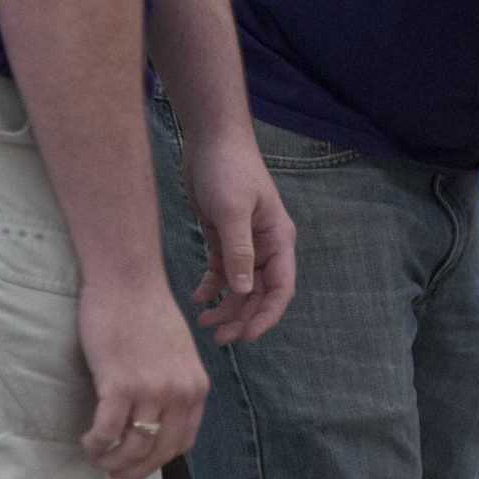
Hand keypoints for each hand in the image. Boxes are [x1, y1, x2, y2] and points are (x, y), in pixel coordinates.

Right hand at [78, 276, 210, 478]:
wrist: (129, 282)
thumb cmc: (146, 313)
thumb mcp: (178, 355)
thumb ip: (174, 386)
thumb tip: (157, 419)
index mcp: (197, 388)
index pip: (182, 443)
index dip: (157, 459)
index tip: (138, 461)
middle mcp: (179, 393)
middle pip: (158, 453)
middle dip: (133, 470)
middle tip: (112, 470)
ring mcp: (151, 390)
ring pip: (132, 448)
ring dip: (111, 461)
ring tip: (96, 455)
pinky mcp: (119, 384)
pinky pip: (107, 432)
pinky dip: (96, 444)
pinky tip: (88, 441)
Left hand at [182, 133, 297, 343]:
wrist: (211, 139)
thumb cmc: (228, 170)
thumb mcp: (232, 211)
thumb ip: (238, 252)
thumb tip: (242, 292)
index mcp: (278, 240)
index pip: (281, 289)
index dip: (267, 316)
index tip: (246, 336)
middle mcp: (266, 246)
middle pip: (259, 293)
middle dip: (242, 317)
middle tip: (219, 338)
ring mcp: (245, 243)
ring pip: (239, 287)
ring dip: (225, 307)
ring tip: (204, 324)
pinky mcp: (223, 237)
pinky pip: (221, 271)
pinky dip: (211, 287)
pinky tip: (197, 299)